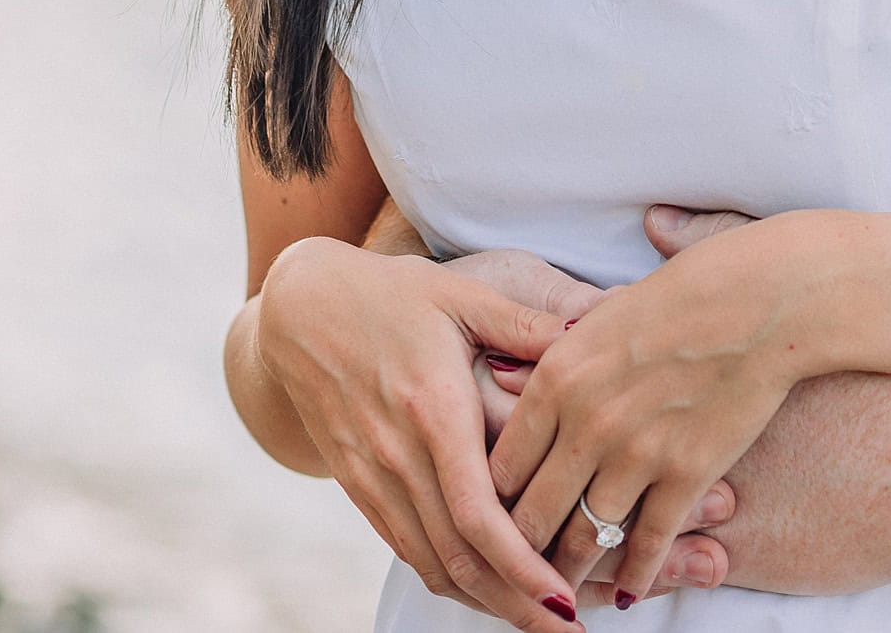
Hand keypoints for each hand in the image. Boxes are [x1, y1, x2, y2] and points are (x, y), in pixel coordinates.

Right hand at [257, 236, 579, 627]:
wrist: (300, 310)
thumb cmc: (392, 294)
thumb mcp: (461, 292)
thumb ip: (524, 322)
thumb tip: (591, 331)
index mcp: (432, 409)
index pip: (477, 514)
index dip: (522, 564)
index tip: (564, 595)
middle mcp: (399, 456)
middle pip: (460, 558)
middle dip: (517, 604)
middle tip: (570, 631)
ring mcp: (373, 477)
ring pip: (432, 565)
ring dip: (486, 603)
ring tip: (538, 621)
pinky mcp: (358, 486)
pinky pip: (407, 550)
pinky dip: (448, 580)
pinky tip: (487, 590)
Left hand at [490, 213, 831, 605]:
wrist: (759, 299)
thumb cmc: (680, 293)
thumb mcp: (598, 314)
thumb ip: (554, 359)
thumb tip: (512, 381)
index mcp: (557, 375)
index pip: (501, 465)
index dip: (490, 503)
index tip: (490, 522)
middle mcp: (587, 421)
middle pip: (532, 514)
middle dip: (520, 552)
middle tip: (515, 573)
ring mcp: (637, 454)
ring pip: (585, 539)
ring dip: (570, 573)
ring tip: (561, 593)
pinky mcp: (686, 476)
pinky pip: (647, 546)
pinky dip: (634, 578)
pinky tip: (627, 593)